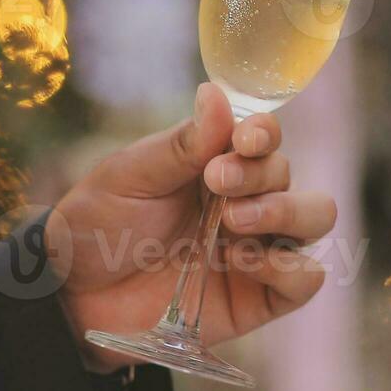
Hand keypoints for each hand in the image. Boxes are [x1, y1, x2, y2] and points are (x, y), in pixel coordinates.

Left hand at [48, 84, 335, 372]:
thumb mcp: (130, 176)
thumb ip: (182, 144)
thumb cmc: (98, 226)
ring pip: (315, 218)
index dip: (264, 133)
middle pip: (289, 175)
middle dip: (259, 175)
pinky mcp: (260, 298)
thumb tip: (217, 93)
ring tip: (234, 222)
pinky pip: (305, 279)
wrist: (74, 295)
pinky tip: (241, 261)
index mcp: (217, 166)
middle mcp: (246, 203)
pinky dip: (287, 267)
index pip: (265, 139)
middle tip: (216, 184)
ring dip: (285, 211)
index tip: (241, 140)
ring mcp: (258, 250)